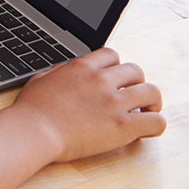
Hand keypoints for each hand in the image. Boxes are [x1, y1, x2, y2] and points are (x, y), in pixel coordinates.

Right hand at [6, 48, 164, 162]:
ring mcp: (114, 102)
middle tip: (132, 98)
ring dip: (152, 102)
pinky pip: (156, 121)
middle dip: (136, 84)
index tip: (115, 81)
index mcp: (82, 67)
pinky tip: (146, 130)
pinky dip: (156, 124)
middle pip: (136, 71)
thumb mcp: (42, 79)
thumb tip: (68, 72)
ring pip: (152, 92)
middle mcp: (101, 80)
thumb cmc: (32, 110)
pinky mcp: (122, 126)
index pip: (113, 56)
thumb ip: (60, 72)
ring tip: (146, 112)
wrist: (33, 132)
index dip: (116, 68)